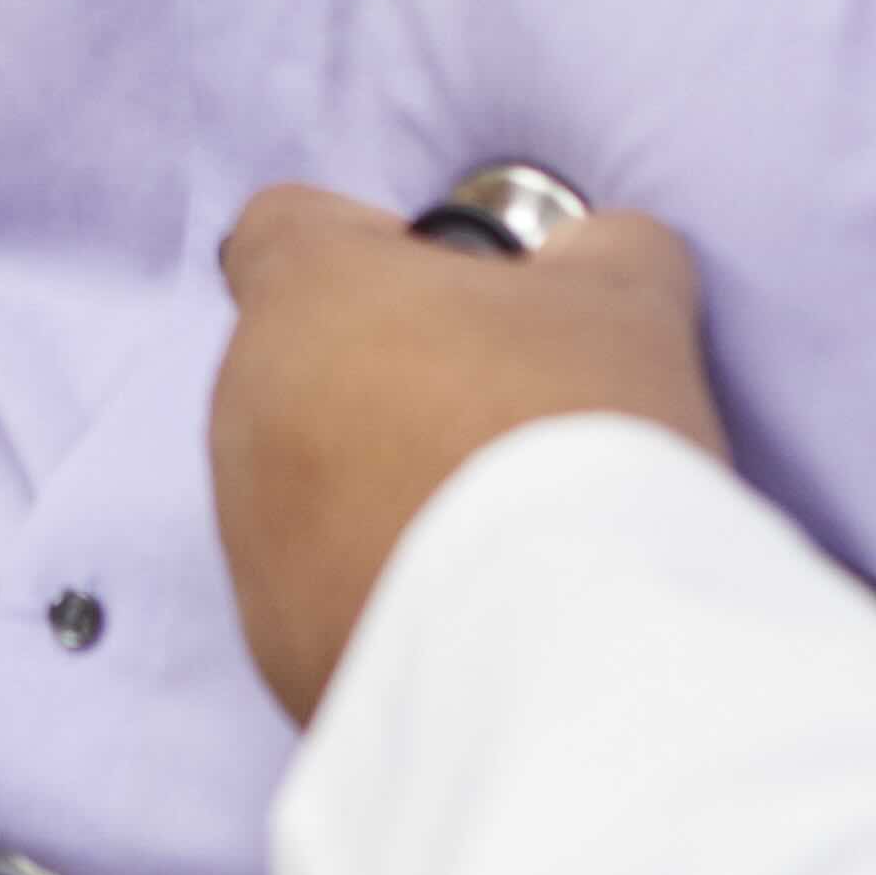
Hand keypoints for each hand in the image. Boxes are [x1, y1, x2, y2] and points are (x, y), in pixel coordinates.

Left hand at [207, 188, 728, 721]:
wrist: (559, 647)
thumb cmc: (575, 429)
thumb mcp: (628, 296)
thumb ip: (597, 249)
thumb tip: (586, 258)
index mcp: (306, 295)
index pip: (288, 227)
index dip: (370, 245)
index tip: (453, 291)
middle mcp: (247, 407)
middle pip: (301, 361)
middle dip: (385, 376)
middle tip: (501, 415)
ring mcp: (249, 537)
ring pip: (302, 483)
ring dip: (376, 488)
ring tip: (494, 526)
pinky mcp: (275, 644)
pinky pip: (319, 591)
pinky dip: (378, 587)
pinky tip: (474, 608)